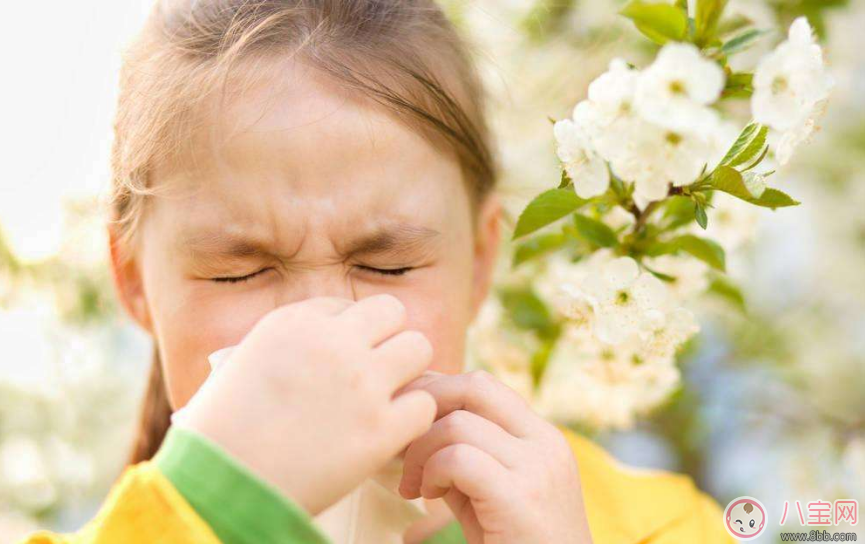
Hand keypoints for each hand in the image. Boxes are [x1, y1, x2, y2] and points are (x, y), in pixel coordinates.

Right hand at [180, 294, 436, 515]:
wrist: (219, 487)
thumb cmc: (217, 435)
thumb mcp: (237, 368)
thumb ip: (276, 349)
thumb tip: (289, 348)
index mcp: (294, 322)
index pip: (346, 307)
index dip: (347, 336)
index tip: (336, 363)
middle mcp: (333, 342)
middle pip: (392, 312)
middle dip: (387, 339)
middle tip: (376, 372)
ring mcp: (362, 383)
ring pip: (418, 348)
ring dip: (407, 372)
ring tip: (387, 399)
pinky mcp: (381, 428)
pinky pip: (424, 405)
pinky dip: (412, 419)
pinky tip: (390, 434)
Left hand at [397, 370, 593, 543]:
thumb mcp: (490, 493)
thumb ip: (464, 457)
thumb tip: (415, 426)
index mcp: (542, 436)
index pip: (482, 385)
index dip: (435, 394)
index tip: (407, 423)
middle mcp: (545, 442)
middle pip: (473, 386)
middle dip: (425, 406)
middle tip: (403, 443)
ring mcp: (537, 467)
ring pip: (457, 423)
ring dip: (421, 451)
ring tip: (416, 485)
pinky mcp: (520, 497)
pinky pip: (458, 458)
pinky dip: (432, 471)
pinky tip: (429, 497)